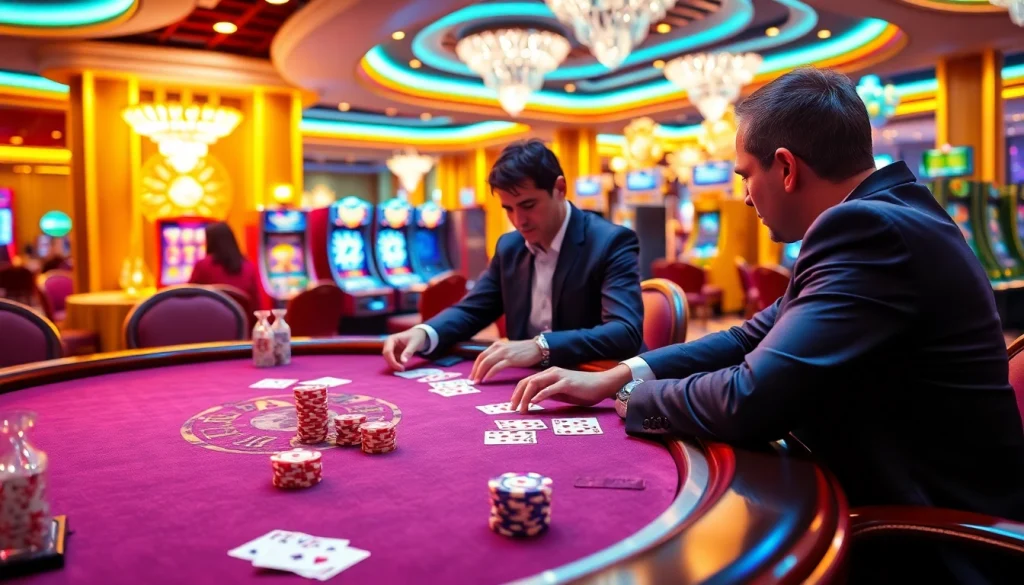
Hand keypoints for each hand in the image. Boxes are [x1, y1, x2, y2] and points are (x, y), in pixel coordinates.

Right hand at [382, 328, 427, 370]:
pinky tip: (403, 366)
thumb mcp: (414, 344)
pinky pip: (393, 361)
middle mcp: (388, 344)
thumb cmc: (416, 337)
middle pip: (387, 357)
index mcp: (391, 339)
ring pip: (389, 360)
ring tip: (403, 368)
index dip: (392, 361)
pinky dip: (397, 364)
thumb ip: (408, 352)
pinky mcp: (394, 354)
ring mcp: (390, 349)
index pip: (387, 352)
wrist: (418, 334)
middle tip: (402, 369)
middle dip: (393, 364)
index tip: (400, 367)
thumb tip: (403, 361)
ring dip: (395, 365)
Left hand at [470, 339, 541, 382]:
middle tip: (472, 380)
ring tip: (478, 381)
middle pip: (482, 359)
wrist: (537, 348)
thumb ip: (498, 355)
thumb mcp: (508, 350)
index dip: (475, 366)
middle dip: (475, 370)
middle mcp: (498, 347)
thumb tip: (489, 365)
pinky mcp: (511, 359)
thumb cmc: (523, 351)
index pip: (481, 356)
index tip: (472, 375)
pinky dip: (490, 373)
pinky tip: (487, 379)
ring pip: (487, 363)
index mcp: (496, 345)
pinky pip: (497, 367)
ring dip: (480, 373)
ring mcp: (504, 353)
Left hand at [509, 365, 632, 413]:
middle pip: (527, 381)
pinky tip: (534, 403)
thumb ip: (549, 394)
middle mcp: (551, 372)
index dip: (517, 393)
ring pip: (535, 383)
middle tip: (512, 409)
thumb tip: (535, 401)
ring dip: (526, 397)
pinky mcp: (567, 383)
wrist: (602, 385)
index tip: (513, 406)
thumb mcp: (562, 393)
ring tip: (522, 409)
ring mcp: (559, 377)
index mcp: (549, 374)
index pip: (527, 381)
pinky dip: (540, 396)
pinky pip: (550, 389)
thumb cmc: (583, 390)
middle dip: (517, 396)